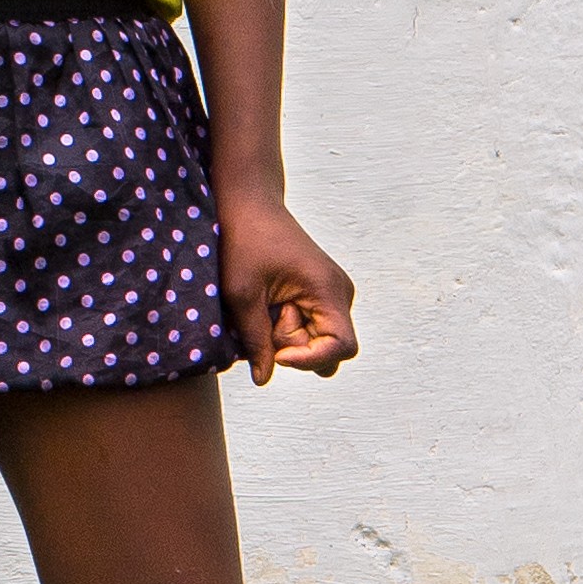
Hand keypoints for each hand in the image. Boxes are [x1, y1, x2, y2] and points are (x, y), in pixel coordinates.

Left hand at [218, 186, 356, 382]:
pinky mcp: (319, 294)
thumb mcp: (241, 292)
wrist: (248, 203)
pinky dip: (286, 324)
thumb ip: (255, 339)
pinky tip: (266, 303)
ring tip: (263, 306)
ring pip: (315, 340)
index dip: (310, 359)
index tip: (277, 354)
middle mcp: (339, 294)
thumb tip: (263, 379)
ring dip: (287, 336)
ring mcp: (331, 294)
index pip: (341, 347)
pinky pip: (308, 326)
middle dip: (294, 347)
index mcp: (328, 290)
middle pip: (328, 350)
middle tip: (264, 316)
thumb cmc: (243, 240)